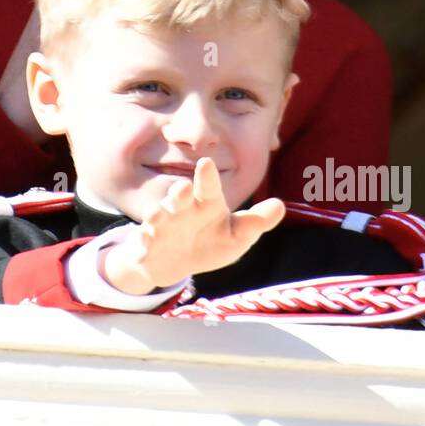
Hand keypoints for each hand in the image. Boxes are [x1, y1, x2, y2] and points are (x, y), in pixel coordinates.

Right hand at [100, 158, 285, 293]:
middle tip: (182, 187)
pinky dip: (144, 245)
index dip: (207, 177)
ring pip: (157, 216)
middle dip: (179, 193)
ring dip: (157, 214)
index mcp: (206, 204)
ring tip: (157, 214)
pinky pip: (144, 243)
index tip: (206, 163)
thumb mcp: (236, 236)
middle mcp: (182, 209)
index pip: (209, 188)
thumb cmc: (210, 241)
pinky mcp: (147, 244)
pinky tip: (145, 246)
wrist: (174, 262)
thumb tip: (280, 206)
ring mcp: (162, 226)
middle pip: (179, 197)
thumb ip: (255, 222)